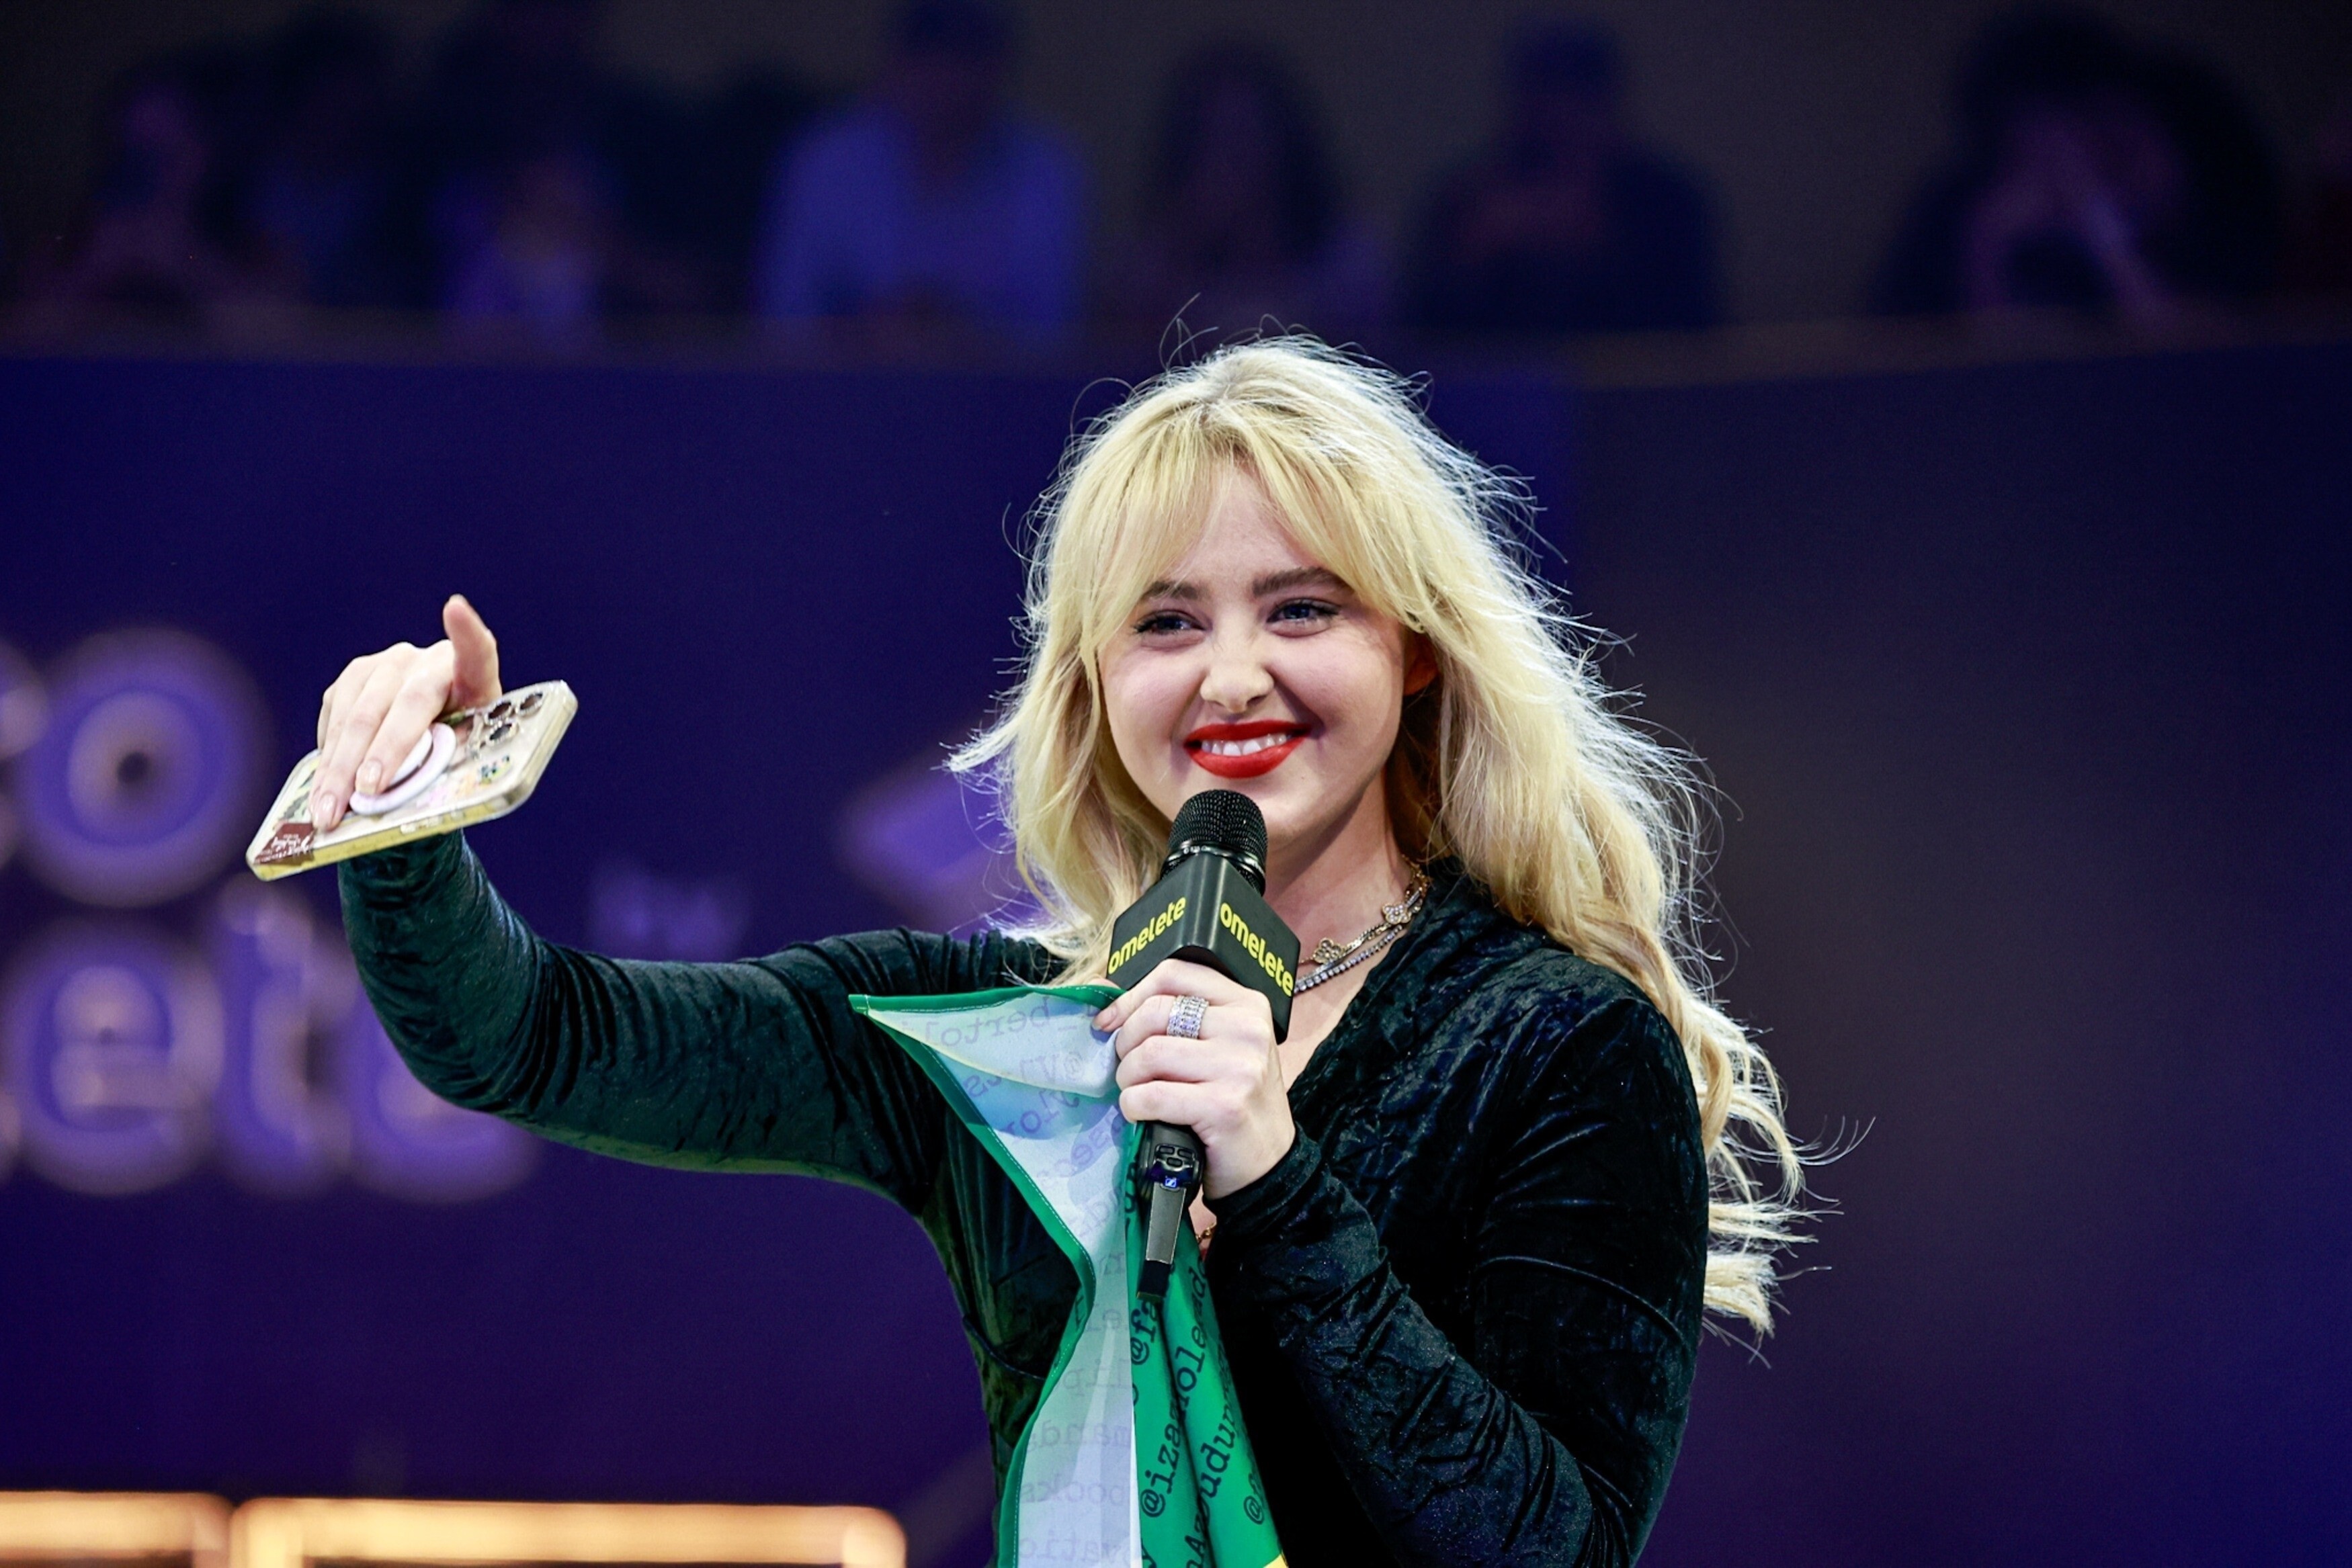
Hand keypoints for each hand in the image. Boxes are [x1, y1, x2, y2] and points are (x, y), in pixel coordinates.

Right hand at [310, 595, 500, 832]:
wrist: (431, 741)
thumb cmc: (455, 755)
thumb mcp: (463, 763)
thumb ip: (439, 771)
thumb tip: (386, 800)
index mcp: (474, 680)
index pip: (477, 652)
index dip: (467, 632)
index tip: (454, 608)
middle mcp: (429, 661)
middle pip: (403, 704)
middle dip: (377, 755)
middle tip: (360, 797)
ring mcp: (387, 664)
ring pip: (357, 714)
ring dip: (338, 767)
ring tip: (327, 812)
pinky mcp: (355, 677)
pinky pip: (334, 718)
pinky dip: (328, 758)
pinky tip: (323, 790)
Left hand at [1097, 958, 1293, 1199]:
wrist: (1269, 1165)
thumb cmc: (1234, 1102)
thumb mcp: (1217, 1048)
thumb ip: (1174, 1016)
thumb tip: (1100, 985)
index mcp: (1246, 1004)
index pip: (1174, 973)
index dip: (1130, 995)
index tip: (1109, 1022)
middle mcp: (1247, 1028)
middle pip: (1155, 1012)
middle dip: (1125, 1043)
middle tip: (1128, 1070)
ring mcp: (1239, 1066)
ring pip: (1149, 1053)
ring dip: (1128, 1079)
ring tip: (1136, 1093)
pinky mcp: (1224, 1105)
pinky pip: (1152, 1094)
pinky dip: (1133, 1106)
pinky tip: (1142, 1114)